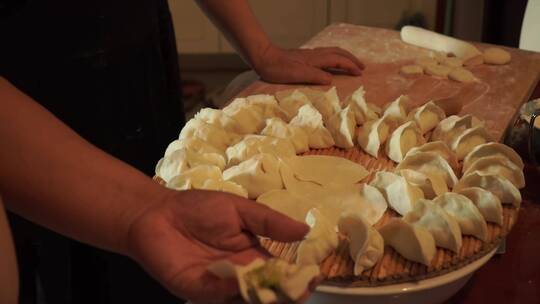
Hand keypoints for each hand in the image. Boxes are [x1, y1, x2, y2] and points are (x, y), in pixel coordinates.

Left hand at [126, 189, 309, 303]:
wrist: (158, 212)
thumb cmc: (199, 208)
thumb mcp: (239, 209)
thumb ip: (269, 222)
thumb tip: (305, 230)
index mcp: (252, 255)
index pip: (280, 272)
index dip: (297, 277)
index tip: (313, 277)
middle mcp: (240, 275)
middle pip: (268, 291)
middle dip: (285, 293)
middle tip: (299, 290)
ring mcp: (219, 286)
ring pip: (247, 299)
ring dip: (262, 296)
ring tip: (276, 290)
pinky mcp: (197, 290)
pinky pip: (219, 295)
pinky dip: (232, 291)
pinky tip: (242, 281)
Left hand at [252, 45, 364, 84]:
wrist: (263, 58)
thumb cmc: (278, 69)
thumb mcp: (296, 75)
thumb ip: (314, 76)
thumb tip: (331, 80)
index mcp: (315, 60)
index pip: (338, 61)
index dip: (350, 66)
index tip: (360, 74)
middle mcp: (315, 55)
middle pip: (338, 53)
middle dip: (351, 59)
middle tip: (362, 67)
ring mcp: (310, 55)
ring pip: (332, 52)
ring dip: (344, 57)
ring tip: (351, 63)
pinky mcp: (304, 57)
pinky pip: (326, 54)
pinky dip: (335, 57)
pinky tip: (331, 63)